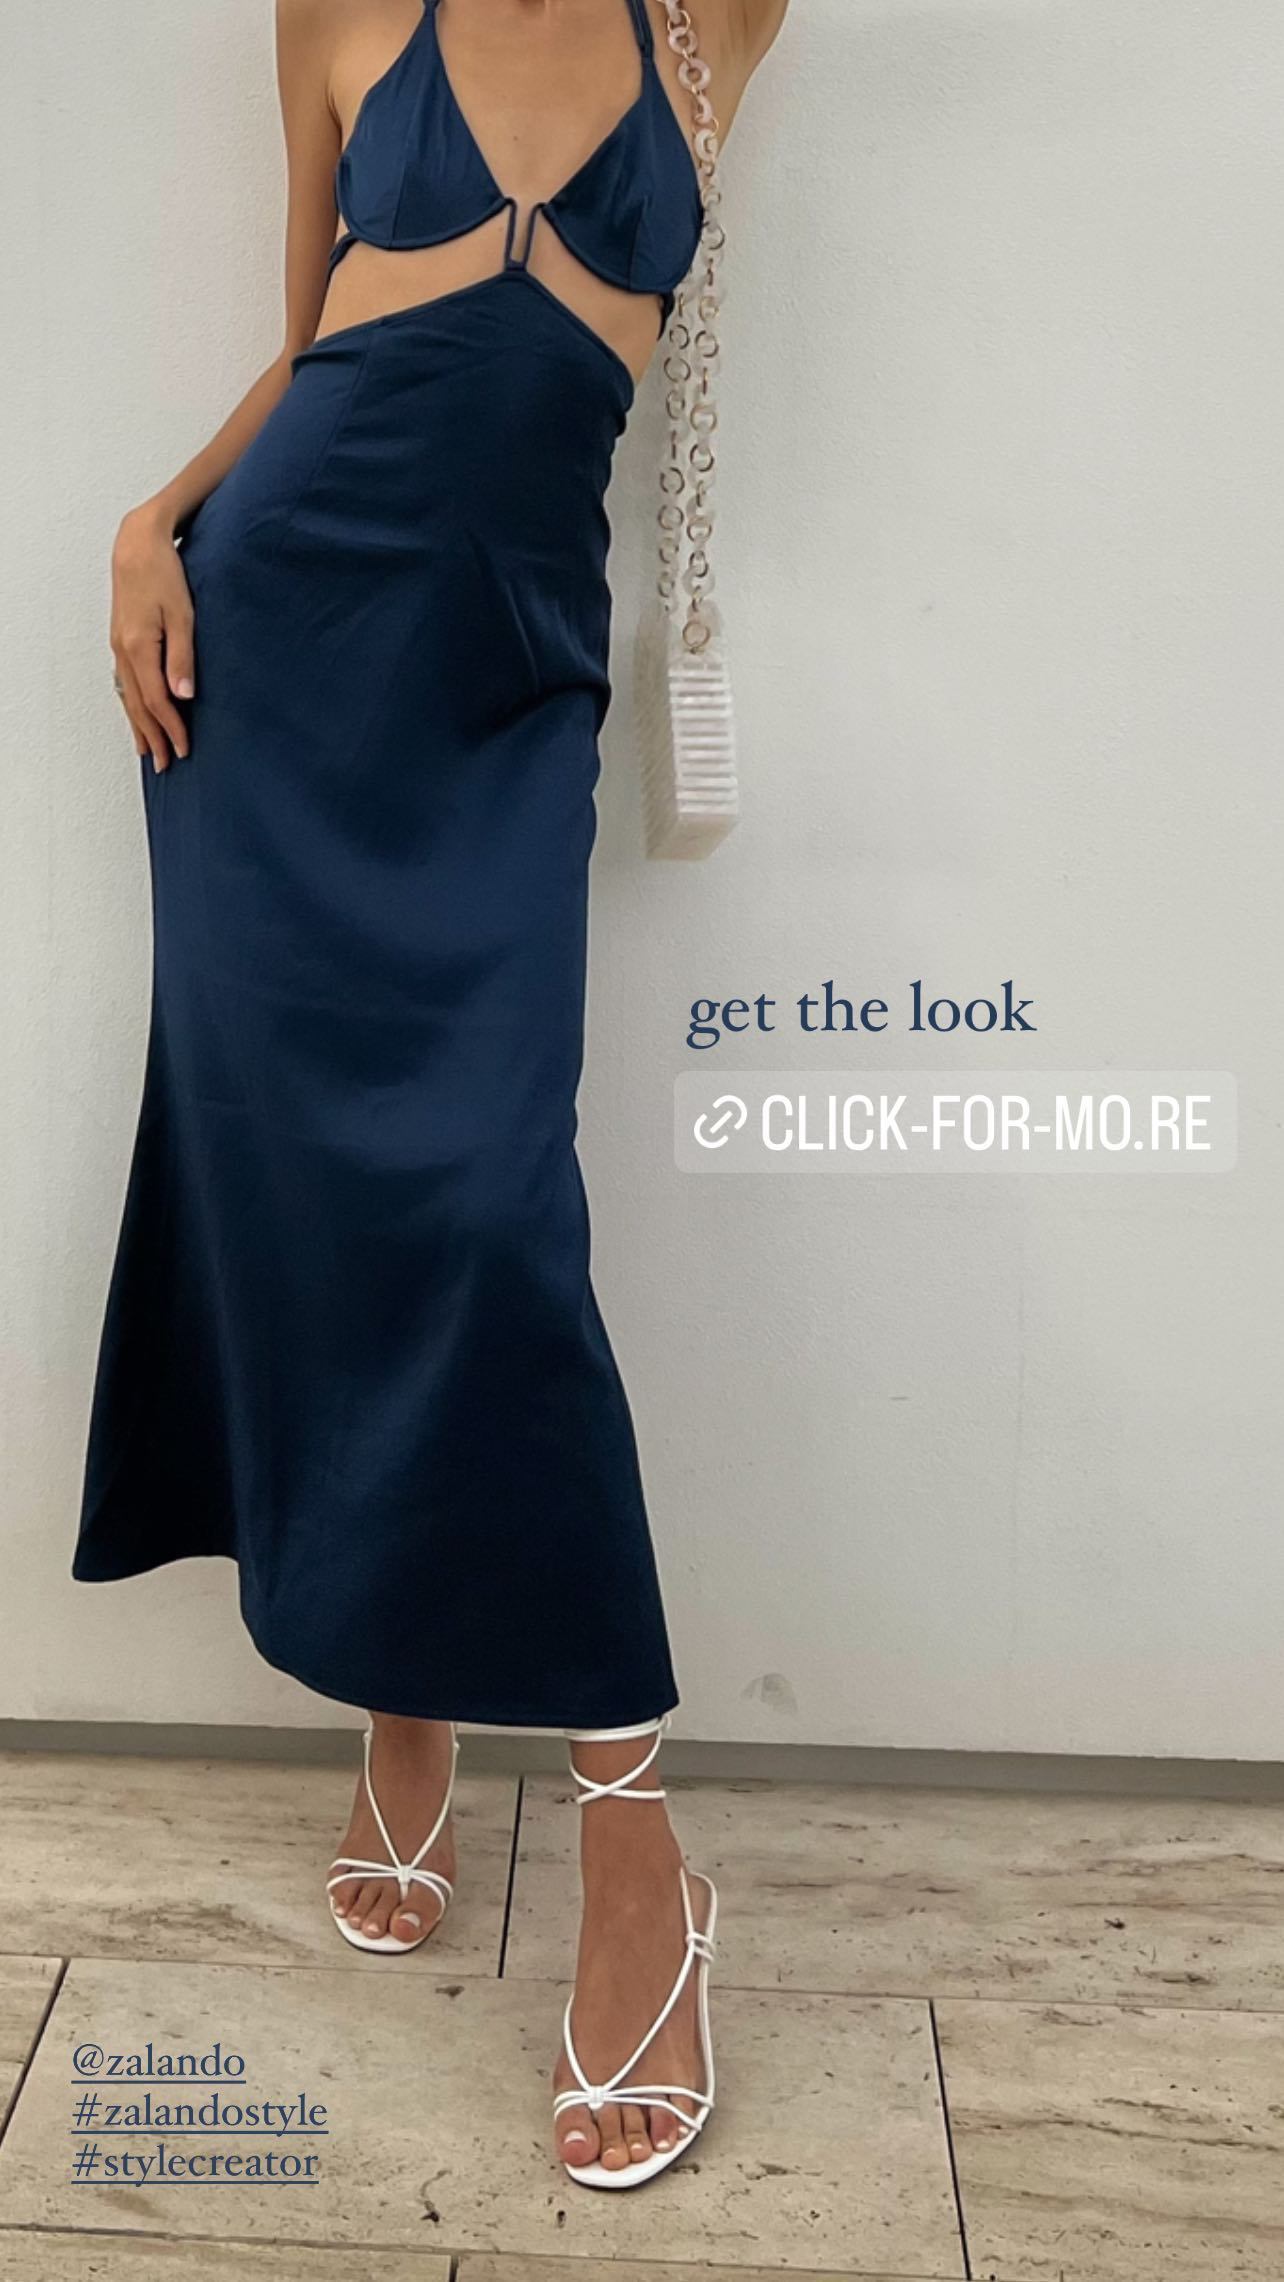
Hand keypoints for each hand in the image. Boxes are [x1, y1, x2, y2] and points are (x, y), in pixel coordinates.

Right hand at [110, 502, 195, 771]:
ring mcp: (118, 645)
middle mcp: (124, 651)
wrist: (138, 543)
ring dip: (139, 725)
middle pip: (139, 706)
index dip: (172, 728)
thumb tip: (183, 697)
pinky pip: (124, 681)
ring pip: (128, 696)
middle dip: (154, 737)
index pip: (157, 701)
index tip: (184, 749)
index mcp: (139, 648)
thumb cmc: (166, 573)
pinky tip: (136, 713)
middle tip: (166, 765)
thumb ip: (183, 658)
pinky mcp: (120, 639)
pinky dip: (131, 703)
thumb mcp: (183, 615)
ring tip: (148, 750)